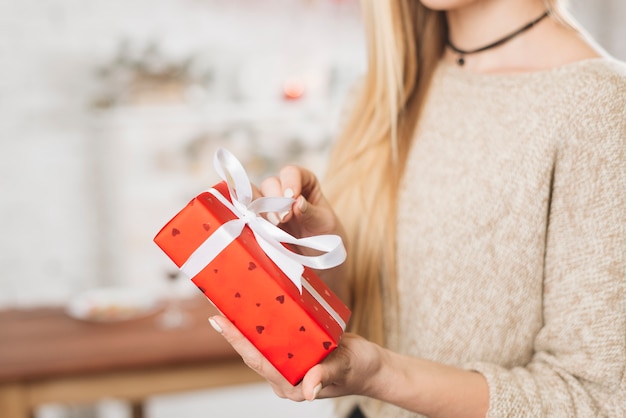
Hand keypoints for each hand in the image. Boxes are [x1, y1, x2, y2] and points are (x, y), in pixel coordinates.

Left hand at [209, 315, 383, 401]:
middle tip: (218, 307)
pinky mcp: (295, 354)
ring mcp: (289, 366)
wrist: (372, 367)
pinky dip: (263, 324)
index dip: (238, 341)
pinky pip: (274, 339)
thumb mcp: (344, 368)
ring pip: (261, 345)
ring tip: (231, 304)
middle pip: (253, 353)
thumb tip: (310, 392)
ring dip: (246, 326)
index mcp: (291, 386)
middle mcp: (286, 377)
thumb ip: (325, 376)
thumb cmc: (360, 369)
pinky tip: (257, 308)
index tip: (220, 322)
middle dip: (235, 331)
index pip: (259, 361)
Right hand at [259, 165, 350, 302]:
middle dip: (274, 199)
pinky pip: (245, 213)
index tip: (293, 197)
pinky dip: (246, 216)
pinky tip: (251, 224)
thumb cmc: (326, 237)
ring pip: (254, 197)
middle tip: (283, 219)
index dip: (290, 181)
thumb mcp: (325, 224)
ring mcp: (268, 206)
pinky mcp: (257, 221)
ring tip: (271, 225)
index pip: (292, 172)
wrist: (318, 261)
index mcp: (304, 183)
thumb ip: (312, 213)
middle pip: (270, 184)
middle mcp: (283, 191)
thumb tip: (297, 202)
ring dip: (259, 209)